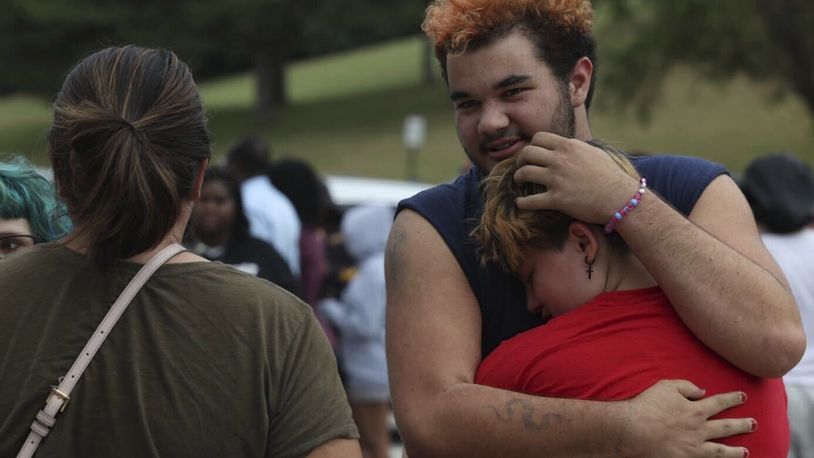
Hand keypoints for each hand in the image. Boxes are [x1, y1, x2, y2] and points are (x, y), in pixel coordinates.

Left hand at [513, 133, 639, 223]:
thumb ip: (575, 148)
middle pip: (527, 153)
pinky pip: (530, 201)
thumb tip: (565, 145)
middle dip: (520, 160)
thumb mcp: (593, 152)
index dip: (531, 145)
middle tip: (521, 166)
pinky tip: (520, 203)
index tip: (531, 153)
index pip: (538, 138)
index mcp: (568, 146)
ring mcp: (557, 179)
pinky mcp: (557, 199)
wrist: (620, 198)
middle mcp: (560, 160)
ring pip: (524, 173)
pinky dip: (522, 202)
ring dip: (518, 177)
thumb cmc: (610, 175)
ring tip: (519, 182)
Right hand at [623, 380, 752, 457]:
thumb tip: (702, 391)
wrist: (633, 429)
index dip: (733, 399)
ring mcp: (693, 447)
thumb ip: (686, 386)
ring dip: (735, 452)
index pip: (719, 402)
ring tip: (745, 452)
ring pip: (721, 451)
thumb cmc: (648, 405)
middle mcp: (699, 429)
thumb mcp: (666, 386)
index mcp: (695, 409)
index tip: (743, 397)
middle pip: (726, 427)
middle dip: (742, 425)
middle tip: (754, 424)